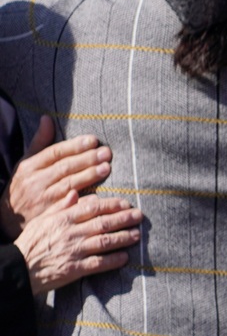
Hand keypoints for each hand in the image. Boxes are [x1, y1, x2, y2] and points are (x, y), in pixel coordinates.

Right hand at [0, 116, 110, 239]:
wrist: (7, 217)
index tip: (93, 140)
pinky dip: (83, 200)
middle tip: (106, 152)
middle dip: (87, 159)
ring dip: (89, 176)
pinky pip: (69, 204)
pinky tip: (98, 195)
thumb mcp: (26, 163)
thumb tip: (47, 118)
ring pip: (68, 184)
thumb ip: (39, 142)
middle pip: (64, 168)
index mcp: (29, 167)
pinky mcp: (50, 214)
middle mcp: (35, 181)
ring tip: (106, 167)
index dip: (74, 146)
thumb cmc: (23, 185)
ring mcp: (43, 198)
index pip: (54, 153)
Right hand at [16, 191, 141, 294]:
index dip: (113, 205)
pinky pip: (99, 263)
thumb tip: (76, 193)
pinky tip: (125, 258)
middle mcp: (71, 233)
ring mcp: (74, 251)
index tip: (127, 203)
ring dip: (123, 238)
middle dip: (124, 218)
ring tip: (137, 235)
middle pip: (103, 223)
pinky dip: (114, 260)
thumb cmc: (30, 242)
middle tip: (139, 216)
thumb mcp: (41, 220)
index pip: (93, 208)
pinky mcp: (75, 269)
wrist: (17, 268)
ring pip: (105, 241)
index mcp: (63, 219)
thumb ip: (60, 206)